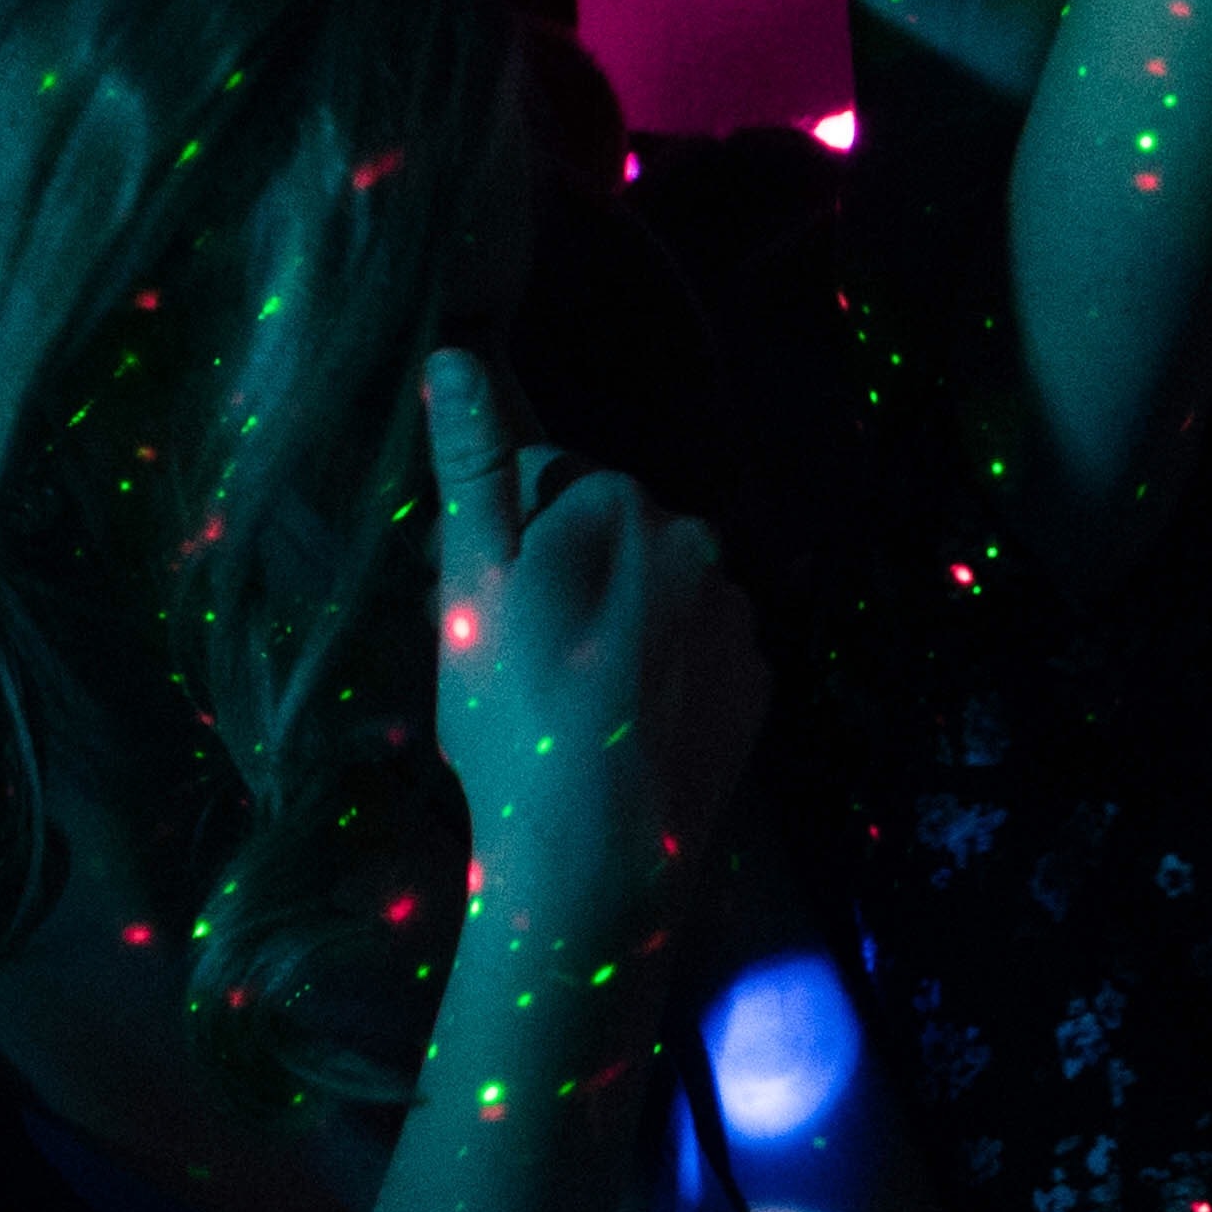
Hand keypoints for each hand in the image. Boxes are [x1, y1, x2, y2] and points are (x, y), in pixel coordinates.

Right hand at [422, 348, 763, 941]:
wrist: (600, 856)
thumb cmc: (513, 713)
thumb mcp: (471, 585)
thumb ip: (473, 468)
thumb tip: (455, 356)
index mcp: (623, 505)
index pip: (545, 479)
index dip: (499, 536)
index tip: (477, 602)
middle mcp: (699, 544)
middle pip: (606, 535)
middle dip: (560, 575)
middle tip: (510, 659)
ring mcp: (736, 619)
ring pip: (652, 596)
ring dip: (612, 625)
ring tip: (565, 706)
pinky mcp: (756, 687)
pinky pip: (695, 657)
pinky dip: (660, 677)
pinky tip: (620, 730)